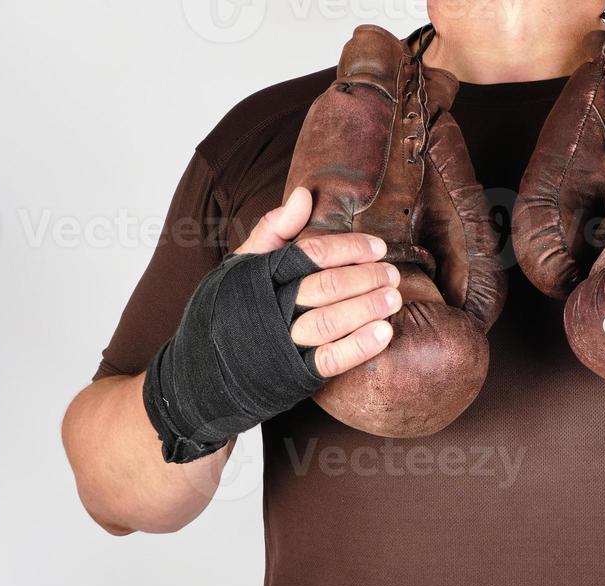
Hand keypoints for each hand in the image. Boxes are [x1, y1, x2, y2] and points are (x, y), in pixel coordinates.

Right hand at [237, 187, 398, 378]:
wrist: (210, 363)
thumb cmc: (237, 304)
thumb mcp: (246, 262)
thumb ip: (276, 228)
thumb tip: (304, 194)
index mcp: (262, 274)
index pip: (312, 253)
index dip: (349, 248)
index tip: (377, 247)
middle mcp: (272, 307)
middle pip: (326, 286)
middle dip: (365, 278)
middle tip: (392, 274)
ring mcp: (283, 342)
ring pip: (330, 322)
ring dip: (367, 308)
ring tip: (394, 299)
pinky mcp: (294, 372)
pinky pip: (330, 360)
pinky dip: (360, 347)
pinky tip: (384, 333)